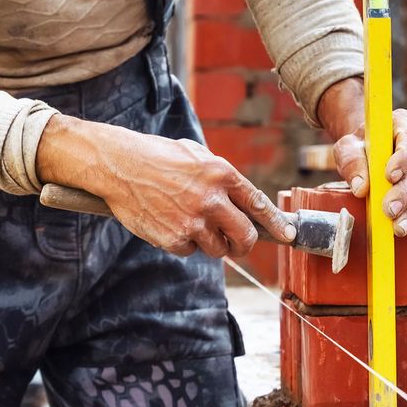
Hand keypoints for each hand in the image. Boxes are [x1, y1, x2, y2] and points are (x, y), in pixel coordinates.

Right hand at [36, 115, 295, 257]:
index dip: (275, 223)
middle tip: (238, 244)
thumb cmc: (157, 157)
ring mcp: (193, 221)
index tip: (287, 234)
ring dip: (210, 242)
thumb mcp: (197, 155)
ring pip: (218, 248)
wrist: (118, 166)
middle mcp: (212, 199)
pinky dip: (184, 243)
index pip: (258, 204)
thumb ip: (222, 178)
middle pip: (245, 236)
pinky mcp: (174, 239)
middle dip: (245, 244)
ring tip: (190, 223)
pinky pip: (190, 251)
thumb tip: (246, 202)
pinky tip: (169, 223)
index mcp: (221, 174)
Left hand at [318, 78, 406, 236]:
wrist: (372, 150)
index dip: (402, 160)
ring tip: (399, 226)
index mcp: (402, 122)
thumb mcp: (347, 149)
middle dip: (405, 194)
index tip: (389, 177)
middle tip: (390, 212)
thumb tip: (361, 187)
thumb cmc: (362, 147)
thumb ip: (352, 163)